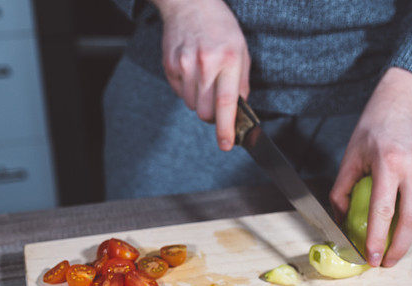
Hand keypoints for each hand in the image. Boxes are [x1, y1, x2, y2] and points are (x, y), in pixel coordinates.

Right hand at [153, 0, 249, 150]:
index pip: (226, 102)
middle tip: (217, 105)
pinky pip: (180, 93)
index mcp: (228, 59)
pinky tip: (193, 72)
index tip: (226, 144)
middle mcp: (205, 63)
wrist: (190, 3)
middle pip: (205, 111)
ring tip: (205, 79)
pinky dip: (188, 91)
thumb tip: (240, 111)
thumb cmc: (220, 27)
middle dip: (212, 116)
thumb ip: (241, 82)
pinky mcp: (170, 65)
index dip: (226, 128)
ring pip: (191, 105)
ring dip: (199, 101)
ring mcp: (184, 64)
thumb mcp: (241, 50)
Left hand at [329, 67, 411, 267]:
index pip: (384, 210)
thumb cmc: (374, 126)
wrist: (404, 99)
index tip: (371, 257)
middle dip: (400, 247)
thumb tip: (342, 218)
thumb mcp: (351, 155)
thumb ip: (343, 189)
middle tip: (386, 262)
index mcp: (390, 163)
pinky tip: (399, 223)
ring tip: (391, 247)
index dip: (378, 238)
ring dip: (408, 234)